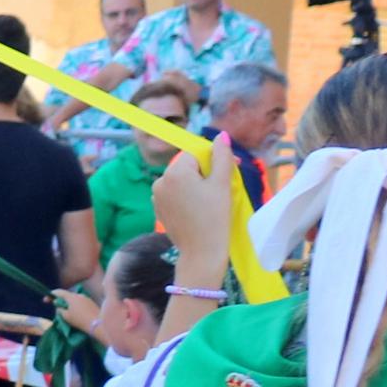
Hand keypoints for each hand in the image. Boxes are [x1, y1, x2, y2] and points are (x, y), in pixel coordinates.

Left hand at [147, 136, 235, 265]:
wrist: (201, 252)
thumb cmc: (214, 216)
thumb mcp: (222, 183)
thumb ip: (221, 156)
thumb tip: (220, 135)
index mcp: (174, 172)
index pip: (195, 153)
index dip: (214, 159)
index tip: (230, 170)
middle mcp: (159, 181)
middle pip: (187, 166)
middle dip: (206, 172)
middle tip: (223, 187)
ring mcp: (156, 196)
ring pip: (182, 181)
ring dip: (197, 184)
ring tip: (212, 200)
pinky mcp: (158, 209)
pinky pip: (175, 194)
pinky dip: (187, 196)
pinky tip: (199, 209)